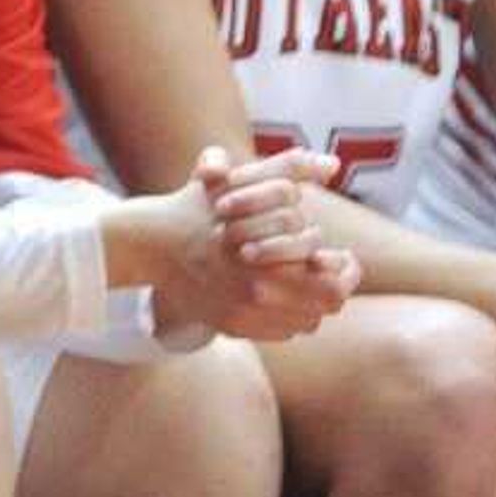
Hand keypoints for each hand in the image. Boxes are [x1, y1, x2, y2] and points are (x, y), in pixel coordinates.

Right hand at [139, 145, 361, 342]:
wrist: (150, 243)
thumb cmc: (198, 206)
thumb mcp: (243, 181)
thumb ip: (290, 168)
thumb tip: (333, 164)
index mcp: (267, 260)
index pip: (332, 284)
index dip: (345, 272)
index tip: (342, 257)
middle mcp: (258, 293)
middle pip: (323, 307)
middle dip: (332, 286)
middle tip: (327, 269)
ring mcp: (244, 315)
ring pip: (305, 322)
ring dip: (312, 304)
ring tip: (305, 282)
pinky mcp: (232, 327)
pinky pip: (280, 332)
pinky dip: (288, 317)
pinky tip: (280, 295)